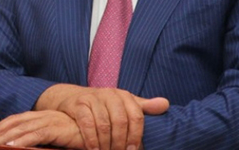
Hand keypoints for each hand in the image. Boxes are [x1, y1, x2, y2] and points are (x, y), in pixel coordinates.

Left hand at [0, 110, 85, 148]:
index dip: (3, 126)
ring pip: (23, 127)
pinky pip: (37, 134)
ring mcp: (52, 120)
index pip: (18, 119)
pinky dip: (23, 139)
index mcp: (45, 116)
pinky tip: (13, 145)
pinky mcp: (58, 128)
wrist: (103, 131)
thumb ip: (47, 139)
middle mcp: (46, 115)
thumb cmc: (83, 136)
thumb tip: (30, 146)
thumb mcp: (60, 137)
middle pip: (17, 121)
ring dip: (6, 136)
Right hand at [35, 84, 168, 149]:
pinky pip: (88, 124)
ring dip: (106, 144)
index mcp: (125, 95)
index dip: (136, 136)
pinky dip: (91, 140)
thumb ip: (144, 107)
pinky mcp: (80, 103)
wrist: (72, 98)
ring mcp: (94, 97)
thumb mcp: (124, 105)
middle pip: (121, 122)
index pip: (136, 116)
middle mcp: (111, 94)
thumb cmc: (103, 105)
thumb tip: (166, 104)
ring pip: (104, 124)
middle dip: (120, 143)